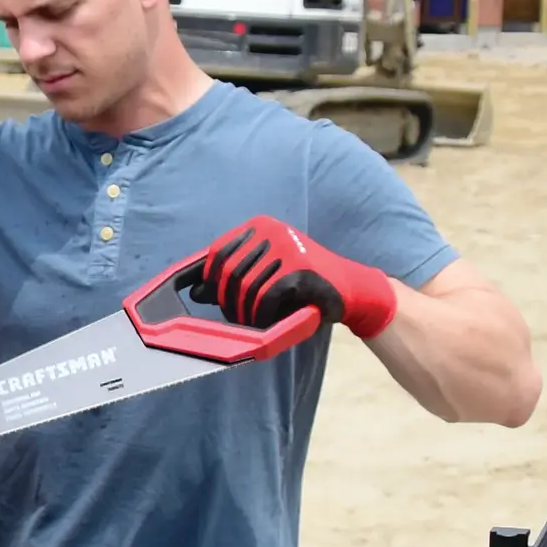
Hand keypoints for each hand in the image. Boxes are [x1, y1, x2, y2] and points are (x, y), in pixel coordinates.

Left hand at [191, 214, 396, 339]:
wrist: (351, 288)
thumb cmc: (302, 284)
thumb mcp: (264, 276)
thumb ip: (231, 279)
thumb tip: (195, 292)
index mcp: (261, 227)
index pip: (218, 253)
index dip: (210, 279)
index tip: (212, 297)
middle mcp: (273, 231)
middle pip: (229, 273)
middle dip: (228, 301)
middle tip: (240, 316)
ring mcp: (288, 248)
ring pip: (246, 289)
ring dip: (246, 313)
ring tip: (257, 320)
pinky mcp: (301, 270)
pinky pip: (265, 298)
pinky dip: (263, 316)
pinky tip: (271, 319)